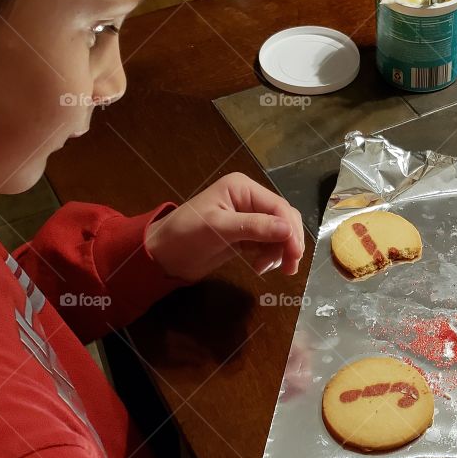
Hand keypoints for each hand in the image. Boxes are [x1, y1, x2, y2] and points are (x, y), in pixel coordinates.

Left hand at [145, 173, 305, 282]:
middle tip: (289, 267)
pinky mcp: (246, 236)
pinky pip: (269, 243)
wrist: (163, 256)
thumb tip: (288, 230)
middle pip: (284, 219)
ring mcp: (249, 218)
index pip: (278, 206)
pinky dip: (270, 256)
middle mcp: (249, 199)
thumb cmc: (185, 235)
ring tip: (265, 269)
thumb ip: (254, 227)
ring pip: (280, 233)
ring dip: (280, 251)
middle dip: (289, 242)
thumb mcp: (219, 228)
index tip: (294, 255)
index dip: (290, 230)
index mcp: (242, 188)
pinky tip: (259, 266)